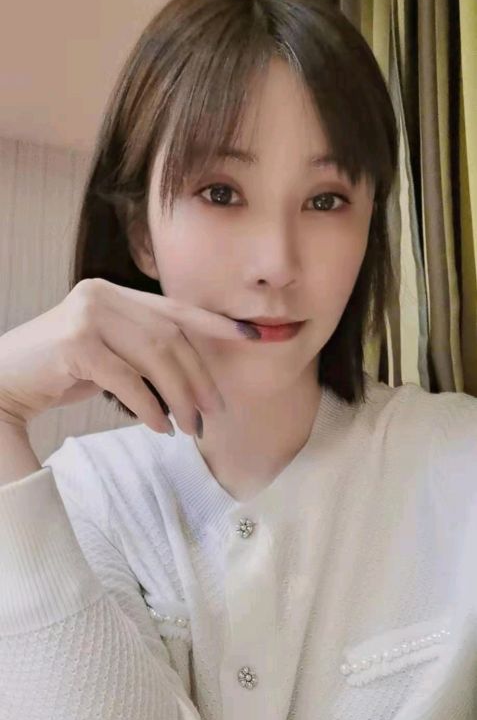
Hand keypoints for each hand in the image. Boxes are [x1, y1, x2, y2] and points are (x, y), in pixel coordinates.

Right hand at [0, 278, 254, 434]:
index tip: (254, 336)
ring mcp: (87, 315)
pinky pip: (127, 379)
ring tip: (191, 427)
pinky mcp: (75, 343)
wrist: (4, 382)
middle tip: (215, 411)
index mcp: (114, 292)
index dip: (217, 324)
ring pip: (154, 356)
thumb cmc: (59, 371)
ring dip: (180, 396)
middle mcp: (102, 294)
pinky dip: (149, 406)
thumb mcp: (108, 353)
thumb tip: (192, 375)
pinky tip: (159, 427)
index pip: (175, 308)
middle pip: (171, 336)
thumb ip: (142, 349)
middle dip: (199, 377)